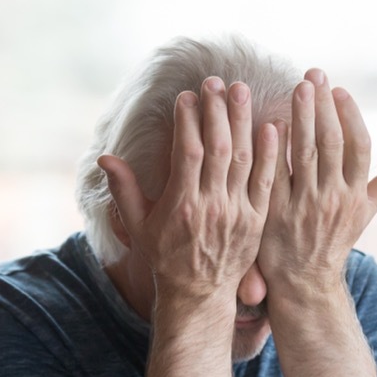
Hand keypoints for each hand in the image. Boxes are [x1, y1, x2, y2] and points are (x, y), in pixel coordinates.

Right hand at [98, 77, 278, 303]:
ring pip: (244, 159)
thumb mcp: (139, 227)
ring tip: (241, 91)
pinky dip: (270, 153)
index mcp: (181, 205)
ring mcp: (238, 214)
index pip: (189, 152)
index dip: (189, 121)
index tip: (188, 95)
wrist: (199, 295)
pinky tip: (271, 126)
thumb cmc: (165, 258)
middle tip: (217, 81)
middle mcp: (212, 207)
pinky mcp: (257, 221)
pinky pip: (266, 181)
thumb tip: (104, 158)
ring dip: (244, 122)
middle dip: (217, 111)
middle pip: (218, 148)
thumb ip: (124, 190)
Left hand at [260, 68, 376, 296]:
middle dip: (323, 106)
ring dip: (300, 117)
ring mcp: (304, 206)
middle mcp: (333, 198)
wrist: (306, 282)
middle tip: (313, 75)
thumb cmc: (336, 240)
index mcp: (356, 194)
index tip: (339, 89)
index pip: (359, 146)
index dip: (350, 115)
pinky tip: (268, 123)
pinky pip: (274, 175)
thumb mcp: (367, 211)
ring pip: (304, 154)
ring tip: (296, 88)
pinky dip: (273, 149)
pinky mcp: (275, 214)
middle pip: (331, 143)